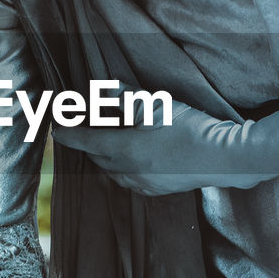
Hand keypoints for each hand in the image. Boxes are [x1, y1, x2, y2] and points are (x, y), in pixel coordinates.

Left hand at [52, 100, 263, 194]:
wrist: (221, 157)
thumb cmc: (188, 127)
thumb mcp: (155, 104)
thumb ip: (124, 95)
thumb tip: (100, 86)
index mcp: (123, 149)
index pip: (85, 141)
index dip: (68, 134)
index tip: (57, 127)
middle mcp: (128, 171)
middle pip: (97, 158)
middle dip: (88, 145)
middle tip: (84, 130)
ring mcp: (143, 184)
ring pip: (113, 172)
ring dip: (106, 158)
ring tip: (108, 143)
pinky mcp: (158, 190)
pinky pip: (130, 181)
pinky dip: (123, 169)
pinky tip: (132, 160)